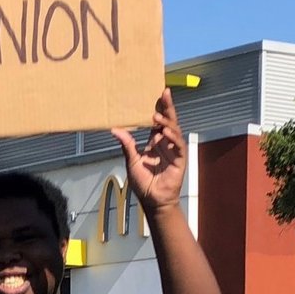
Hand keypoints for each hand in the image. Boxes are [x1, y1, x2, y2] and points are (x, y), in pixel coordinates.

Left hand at [111, 88, 184, 212]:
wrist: (153, 200)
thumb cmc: (143, 183)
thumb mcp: (132, 161)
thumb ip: (127, 145)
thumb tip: (115, 130)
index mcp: (155, 143)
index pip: (158, 122)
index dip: (159, 108)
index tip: (157, 94)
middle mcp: (165, 144)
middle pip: (168, 121)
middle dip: (167, 107)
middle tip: (164, 93)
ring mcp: (174, 151)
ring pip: (174, 131)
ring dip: (167, 122)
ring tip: (157, 116)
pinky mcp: (180, 160)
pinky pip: (179, 146)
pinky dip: (173, 137)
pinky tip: (165, 132)